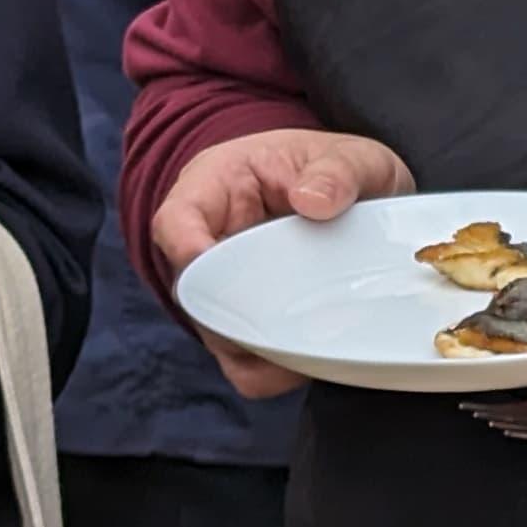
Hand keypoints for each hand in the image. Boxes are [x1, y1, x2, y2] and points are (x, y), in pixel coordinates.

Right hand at [146, 128, 414, 397]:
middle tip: (293, 316)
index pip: (176, 221)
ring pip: (219, 340)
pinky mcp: (250, 328)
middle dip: (237, 314)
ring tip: (313, 337)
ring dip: (260, 347)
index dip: (187, 249)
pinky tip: (315, 354)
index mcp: (216, 188)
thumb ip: (337, 171)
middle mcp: (209, 245)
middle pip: (195, 296)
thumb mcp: (349, 157)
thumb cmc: (336, 172)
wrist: (350, 198)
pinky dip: (277, 370)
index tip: (218, 268)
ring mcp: (226, 293)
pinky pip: (248, 368)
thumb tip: (314, 201)